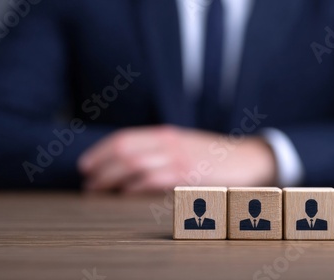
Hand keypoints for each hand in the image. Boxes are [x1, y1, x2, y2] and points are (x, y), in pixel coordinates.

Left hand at [78, 125, 276, 193]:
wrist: (247, 157)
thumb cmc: (214, 156)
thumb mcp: (185, 147)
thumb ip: (162, 152)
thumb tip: (132, 167)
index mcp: (166, 134)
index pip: (124, 138)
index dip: (100, 151)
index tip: (86, 165)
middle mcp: (168, 142)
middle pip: (123, 150)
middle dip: (100, 166)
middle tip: (87, 181)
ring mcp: (178, 157)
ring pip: (133, 163)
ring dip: (110, 178)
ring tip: (97, 189)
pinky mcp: (188, 174)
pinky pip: (153, 178)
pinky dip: (134, 186)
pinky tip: (124, 193)